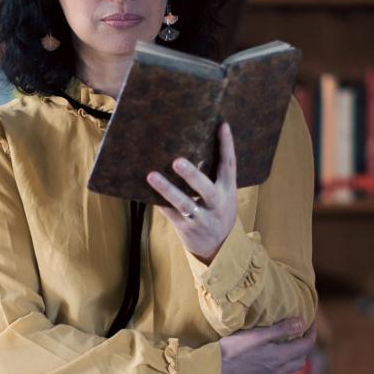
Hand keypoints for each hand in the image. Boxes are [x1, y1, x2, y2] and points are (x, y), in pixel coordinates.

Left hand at [146, 121, 239, 263]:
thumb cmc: (218, 213)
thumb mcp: (224, 195)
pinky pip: (170, 214)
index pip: (230, 166)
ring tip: (151, 175)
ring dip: (167, 190)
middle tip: (176, 161)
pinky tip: (144, 191)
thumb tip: (195, 145)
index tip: (221, 125)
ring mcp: (202, 219)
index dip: (227, 146)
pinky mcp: (186, 229)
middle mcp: (217, 205)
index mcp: (229, 192)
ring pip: (184, 204)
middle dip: (192, 175)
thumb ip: (214, 177)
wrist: (219, 248)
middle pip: (206, 189)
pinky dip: (158, 202)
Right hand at [218, 318, 316, 373]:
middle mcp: (276, 370)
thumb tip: (302, 323)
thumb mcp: (256, 335)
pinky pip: (276, 373)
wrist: (211, 372)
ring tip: (286, 344)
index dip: (312, 334)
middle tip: (300, 334)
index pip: (306, 346)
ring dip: (293, 356)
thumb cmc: (231, 351)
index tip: (310, 323)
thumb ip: (280, 329)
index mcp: (279, 357)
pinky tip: (269, 357)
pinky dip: (279, 363)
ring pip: (289, 368)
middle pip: (301, 360)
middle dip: (305, 346)